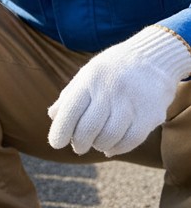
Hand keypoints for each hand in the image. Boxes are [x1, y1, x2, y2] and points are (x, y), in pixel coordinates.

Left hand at [48, 26, 190, 156]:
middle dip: (79, 143)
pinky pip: (130, 141)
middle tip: (78, 147)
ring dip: (98, 145)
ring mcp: (131, 103)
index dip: (60, 131)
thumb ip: (70, 95)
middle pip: (88, 129)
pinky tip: (111, 147)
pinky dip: (118, 148)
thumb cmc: (112, 70)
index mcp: (90, 79)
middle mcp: (109, 91)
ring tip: (96, 143)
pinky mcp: (150, 115)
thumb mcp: (87, 74)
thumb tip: (53, 116)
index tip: (56, 144)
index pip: (70, 111)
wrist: (154, 59)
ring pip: (108, 137)